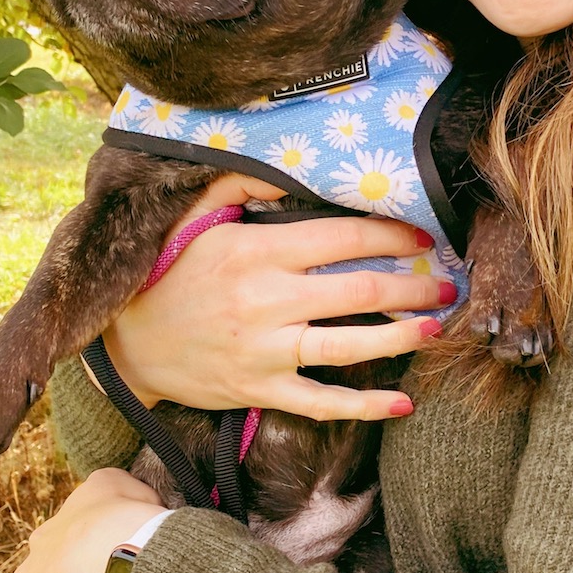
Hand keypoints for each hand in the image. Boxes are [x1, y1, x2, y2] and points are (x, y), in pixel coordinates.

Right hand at [99, 172, 456, 421]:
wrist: (124, 344)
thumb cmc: (167, 271)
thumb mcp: (195, 214)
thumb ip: (245, 183)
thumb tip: (294, 166)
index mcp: (257, 251)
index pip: (343, 239)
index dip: (392, 238)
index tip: (422, 239)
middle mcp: (267, 301)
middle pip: (361, 292)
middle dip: (414, 287)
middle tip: (449, 284)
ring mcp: (266, 351)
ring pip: (351, 347)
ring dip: (403, 337)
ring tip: (436, 328)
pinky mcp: (260, 391)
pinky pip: (322, 403)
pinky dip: (366, 407)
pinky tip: (402, 404)